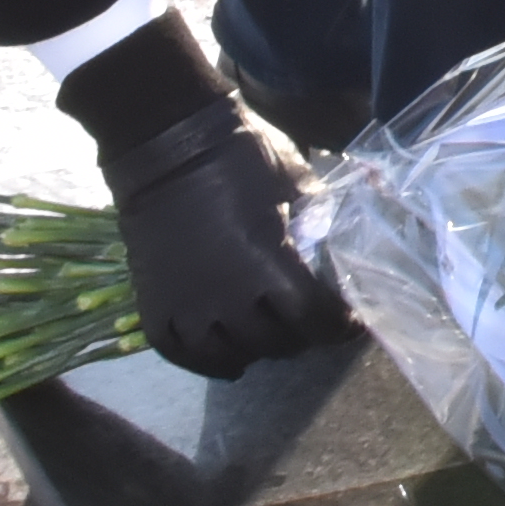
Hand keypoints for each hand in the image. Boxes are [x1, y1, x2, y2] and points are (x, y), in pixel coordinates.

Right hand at [98, 88, 345, 378]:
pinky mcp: (155, 305)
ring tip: (271, 336)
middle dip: (301, 335)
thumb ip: (321, 219)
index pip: (315, 320)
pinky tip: (231, 359)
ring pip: (231, 353)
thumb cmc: (239, 156)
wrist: (167, 142)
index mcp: (269, 264)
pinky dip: (208, 363)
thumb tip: (349, 238)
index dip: (338, 327)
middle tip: (309, 322)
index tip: (350, 323)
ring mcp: (186, 305)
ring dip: (257, 349)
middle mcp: (227, 296)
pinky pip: (181, 354)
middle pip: (276, 343)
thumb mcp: (295, 181)